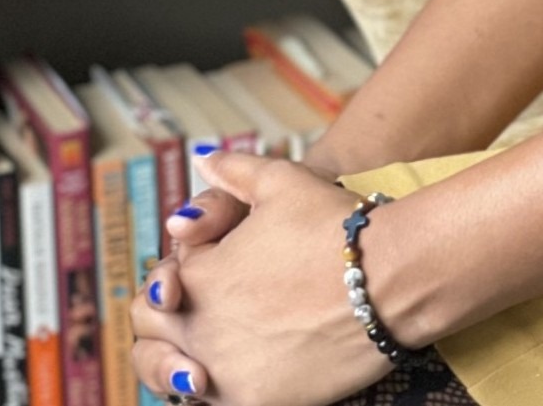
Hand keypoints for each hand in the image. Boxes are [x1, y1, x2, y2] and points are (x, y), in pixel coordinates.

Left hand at [130, 151, 396, 405]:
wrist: (391, 278)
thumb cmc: (334, 226)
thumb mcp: (283, 181)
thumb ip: (234, 172)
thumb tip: (203, 160)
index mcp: (196, 277)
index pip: (159, 282)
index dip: (180, 271)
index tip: (214, 264)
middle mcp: (198, 330)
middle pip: (151, 332)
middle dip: (168, 315)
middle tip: (206, 304)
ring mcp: (224, 372)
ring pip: (173, 375)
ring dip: (182, 358)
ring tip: (215, 345)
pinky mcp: (255, 401)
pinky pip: (216, 401)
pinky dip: (223, 383)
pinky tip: (251, 363)